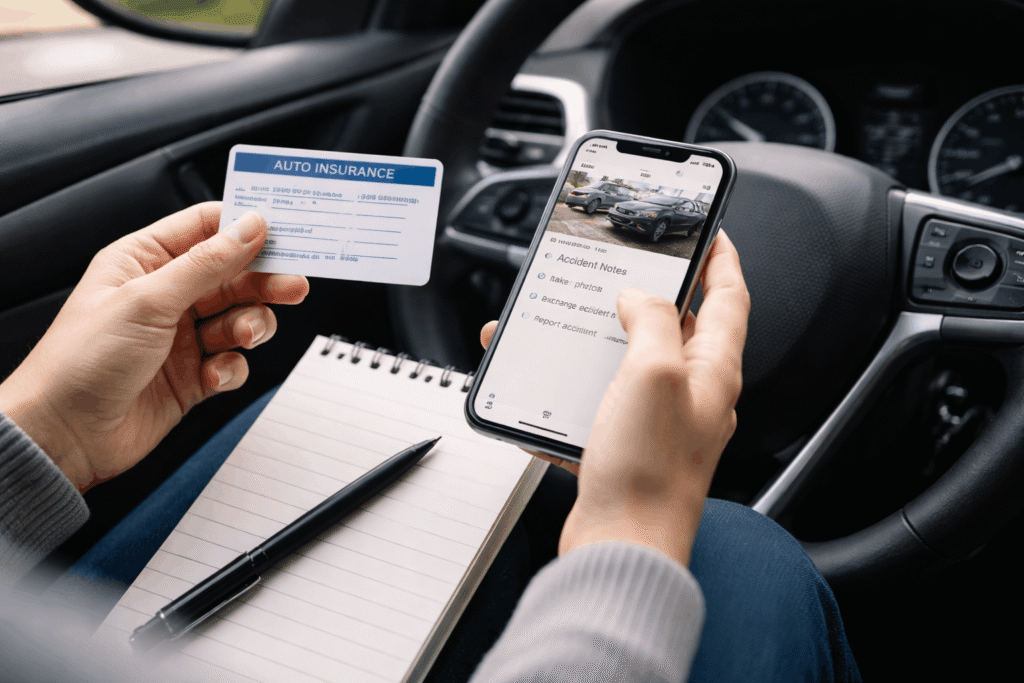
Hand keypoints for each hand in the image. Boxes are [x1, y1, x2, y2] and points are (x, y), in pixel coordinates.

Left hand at [0, 202, 308, 491]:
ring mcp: (181, 336)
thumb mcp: (148, 301)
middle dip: (264, 281)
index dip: (245, 227)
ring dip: (251, 327)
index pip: (206, 228)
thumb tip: (248, 228)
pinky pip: (233, 362)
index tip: (285, 232)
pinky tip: (214, 375)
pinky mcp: (193, 375)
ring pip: (240, 318)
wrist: (64, 435)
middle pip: (234, 275)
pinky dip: (232, 368)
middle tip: (292, 287)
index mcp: (144, 261)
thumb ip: (206, 264)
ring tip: (245, 337)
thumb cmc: (80, 362)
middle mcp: (166, 295)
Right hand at [479, 231, 748, 564]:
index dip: (720, 258)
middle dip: (652, 293)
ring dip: (602, 338)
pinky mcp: (627, 445)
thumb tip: (642, 297)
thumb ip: (653, 322)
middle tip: (628, 269)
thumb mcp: (653, 373)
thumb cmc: (647, 474)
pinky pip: (602, 400)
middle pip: (681, 326)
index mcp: (712, 371)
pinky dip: (576, 385)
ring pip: (633, 362)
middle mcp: (692, 394)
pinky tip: (548, 385)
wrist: (622, 547)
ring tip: (573, 321)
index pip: (730, 297)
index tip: (710, 230)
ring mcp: (660, 421)